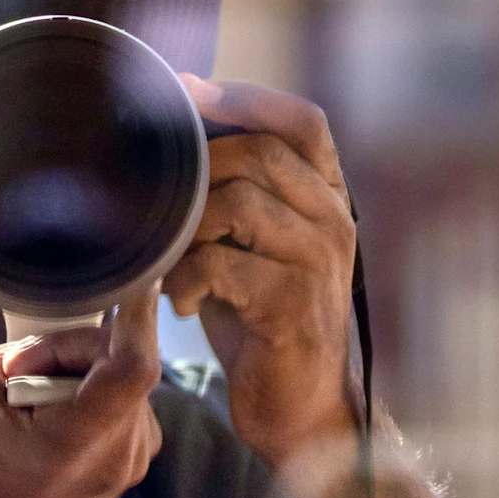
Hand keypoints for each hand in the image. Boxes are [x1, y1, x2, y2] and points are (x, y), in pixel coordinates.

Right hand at [0, 241, 162, 497]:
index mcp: (84, 444)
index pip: (135, 364)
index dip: (137, 312)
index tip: (134, 268)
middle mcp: (124, 454)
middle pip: (109, 357)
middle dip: (55, 349)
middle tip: (7, 374)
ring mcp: (135, 458)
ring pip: (111, 371)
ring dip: (63, 367)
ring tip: (17, 396)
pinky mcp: (135, 455)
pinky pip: (118, 392)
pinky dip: (79, 386)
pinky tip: (40, 407)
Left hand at [165, 77, 357, 472]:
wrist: (299, 408)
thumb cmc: (261, 311)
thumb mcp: (253, 238)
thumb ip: (234, 183)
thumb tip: (179, 108)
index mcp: (328, 195)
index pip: (303, 121)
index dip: (248, 97)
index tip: (190, 89)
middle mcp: (334, 220)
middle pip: (262, 152)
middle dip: (200, 163)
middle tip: (164, 197)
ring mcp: (320, 263)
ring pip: (238, 203)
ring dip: (188, 226)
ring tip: (171, 258)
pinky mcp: (295, 308)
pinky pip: (224, 265)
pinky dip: (187, 278)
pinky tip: (181, 301)